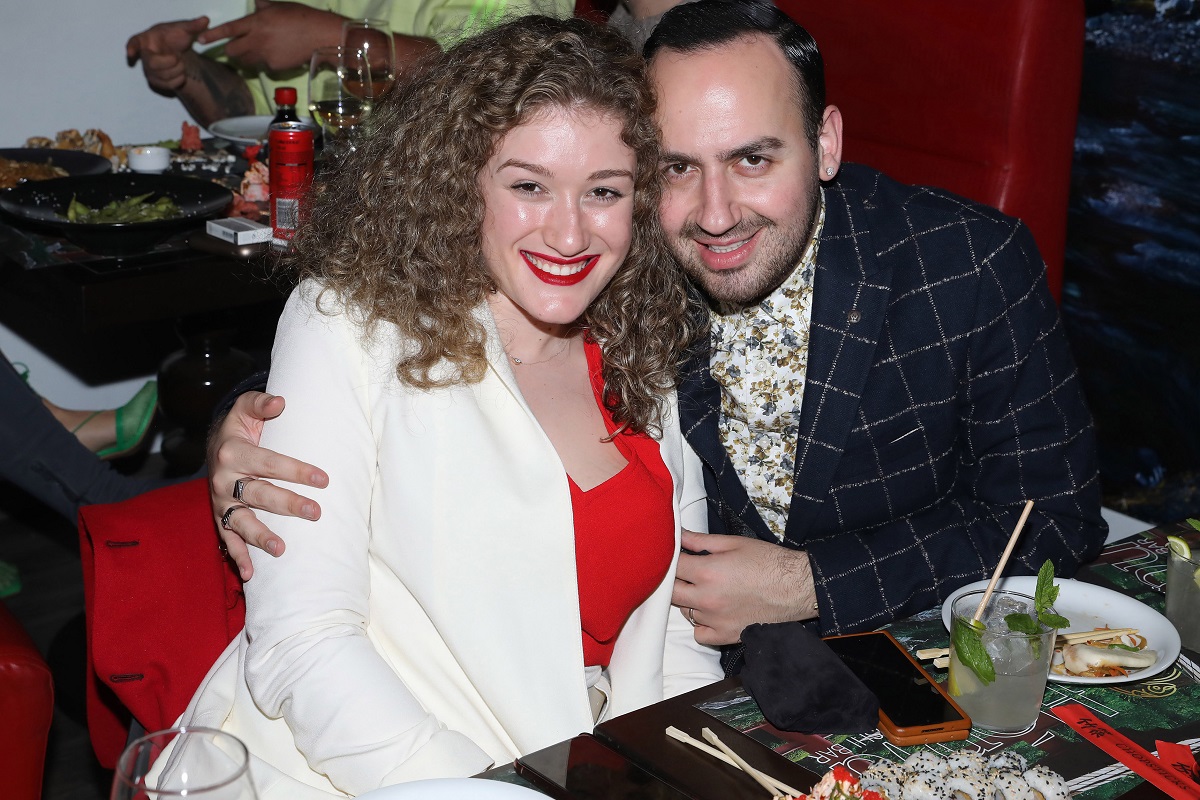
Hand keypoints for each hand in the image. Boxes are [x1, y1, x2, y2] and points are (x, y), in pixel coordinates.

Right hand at [126, 17, 210, 93]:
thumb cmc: (175, 37)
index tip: (131, 52)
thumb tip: (206, 20)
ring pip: (161, 76)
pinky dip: (179, 80)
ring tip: (181, 64)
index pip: (134, 42)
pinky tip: (182, 74)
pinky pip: (167, 85)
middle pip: (151, 64)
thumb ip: (193, 25)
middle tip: (178, 57)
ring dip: (177, 71)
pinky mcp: (156, 81)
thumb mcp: (184, 29)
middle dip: (169, 63)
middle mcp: (144, 55)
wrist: (178, 51)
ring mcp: (148, 70)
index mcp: (146, 39)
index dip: (132, 48)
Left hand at [197, 0, 343, 72]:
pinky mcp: (275, 67)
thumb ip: (263, 7)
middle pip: (233, 51)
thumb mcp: (280, 7)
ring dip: (247, 57)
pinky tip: (278, 55)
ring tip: (259, 50)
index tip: (201, 40)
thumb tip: (256, 4)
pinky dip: (266, 62)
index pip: (230, 29)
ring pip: (246, 61)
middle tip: (235, 48)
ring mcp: (266, 55)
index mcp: (257, 22)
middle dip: (231, 50)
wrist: (320, 36)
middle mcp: (258, 39)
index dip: (213, 35)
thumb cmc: (302, 17)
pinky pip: (263, 66)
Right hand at [209, 391, 328, 580]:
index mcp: (233, 452)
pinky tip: (251, 575)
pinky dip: (237, 556)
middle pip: (259, 494)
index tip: (323, 480)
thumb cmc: (240, 428)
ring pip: (242, 520)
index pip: (269, 462)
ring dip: (261, 536)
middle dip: (288, 505)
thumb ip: (260, 403)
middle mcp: (224, 478)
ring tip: (280, 550)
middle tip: (316, 513)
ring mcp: (221, 501)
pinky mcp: (219, 517)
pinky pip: (227, 538)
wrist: (213, 446)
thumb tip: (280, 401)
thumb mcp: (244, 409)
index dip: (296, 471)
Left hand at [672, 530, 817, 644]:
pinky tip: (711, 612)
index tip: (674, 556)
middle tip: (685, 574)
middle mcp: (707, 599)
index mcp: (707, 572)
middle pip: (671, 592)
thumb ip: (700, 541)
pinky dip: (701, 625)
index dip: (670, 558)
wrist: (797, 587)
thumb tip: (677, 534)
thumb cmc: (768, 561)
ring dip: (689, 601)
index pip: (671, 566)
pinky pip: (699, 635)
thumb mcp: (733, 543)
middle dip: (673, 581)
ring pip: (685, 613)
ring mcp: (715, 620)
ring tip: (705, 590)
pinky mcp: (727, 636)